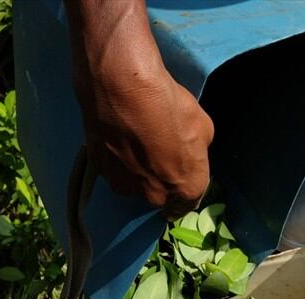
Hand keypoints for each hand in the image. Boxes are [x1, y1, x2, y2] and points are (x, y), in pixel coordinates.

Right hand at [67, 0, 213, 219]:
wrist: (122, 88)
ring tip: (136, 147)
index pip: (187, 203)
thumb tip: (187, 152)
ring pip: (134, 187)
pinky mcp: (101, 171)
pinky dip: (117, 162)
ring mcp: (125, 185)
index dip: (184, 194)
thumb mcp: (203, 127)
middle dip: (161, 183)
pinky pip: (114, 173)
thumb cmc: (169, 105)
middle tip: (158, 158)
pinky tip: (119, 141)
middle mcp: (155, 194)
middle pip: (160, 197)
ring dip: (137, 174)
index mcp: (187, 187)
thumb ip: (196, 150)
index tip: (180, 187)